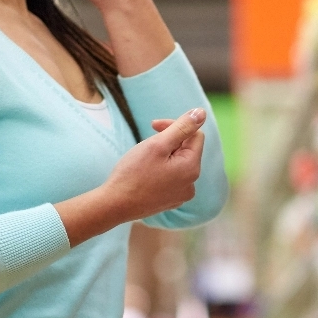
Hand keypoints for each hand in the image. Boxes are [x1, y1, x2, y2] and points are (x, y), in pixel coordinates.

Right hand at [56, 109, 206, 246]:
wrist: (115, 204)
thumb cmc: (134, 172)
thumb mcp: (158, 144)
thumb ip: (182, 127)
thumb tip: (201, 112)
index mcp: (192, 168)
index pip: (195, 135)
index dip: (175, 126)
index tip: (154, 126)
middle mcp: (192, 183)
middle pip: (186, 150)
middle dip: (168, 142)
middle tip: (146, 146)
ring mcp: (182, 194)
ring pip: (177, 164)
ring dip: (163, 156)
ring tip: (144, 162)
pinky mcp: (171, 201)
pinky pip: (171, 178)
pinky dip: (160, 171)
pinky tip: (144, 175)